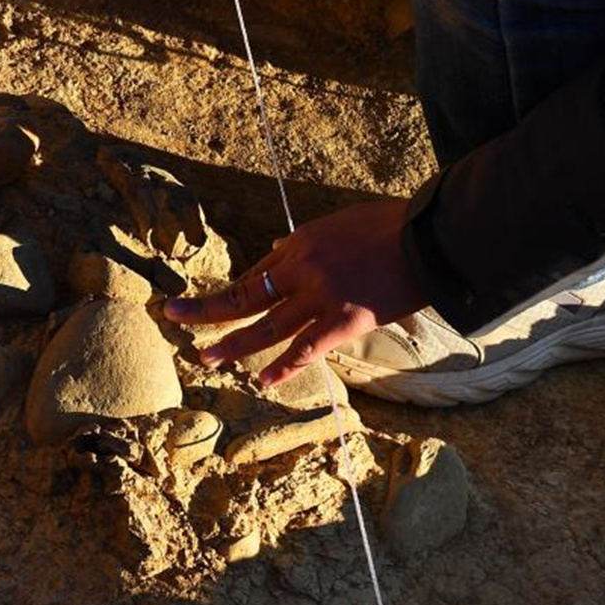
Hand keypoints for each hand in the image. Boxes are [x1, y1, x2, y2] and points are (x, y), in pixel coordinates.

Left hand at [162, 198, 427, 388]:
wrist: (431, 236)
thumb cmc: (391, 227)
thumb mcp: (338, 224)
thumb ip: (304, 242)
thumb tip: (272, 252)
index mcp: (299, 242)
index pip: (256, 274)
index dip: (231, 293)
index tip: (209, 305)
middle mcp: (301, 268)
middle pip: (245, 295)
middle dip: (206, 309)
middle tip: (173, 317)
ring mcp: (320, 295)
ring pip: (266, 326)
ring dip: (232, 344)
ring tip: (204, 357)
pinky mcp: (345, 319)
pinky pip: (306, 348)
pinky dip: (284, 367)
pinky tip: (263, 380)